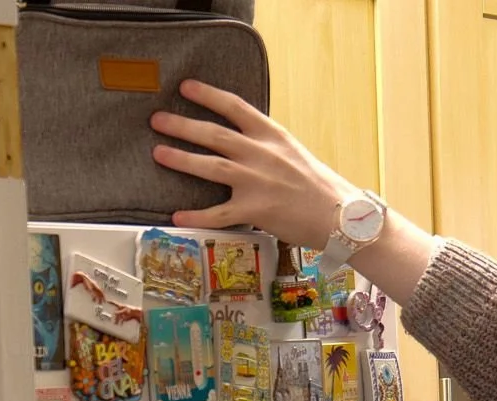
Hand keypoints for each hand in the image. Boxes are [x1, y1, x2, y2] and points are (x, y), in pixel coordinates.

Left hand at [150, 79, 353, 247]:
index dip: (208, 95)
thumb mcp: (291, 153)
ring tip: (158, 153)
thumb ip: (265, 146)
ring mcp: (257, 182)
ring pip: (212, 167)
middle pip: (215, 134)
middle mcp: (262, 154)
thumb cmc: (317, 186)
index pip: (235, 107)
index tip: (186, 87)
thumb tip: (239, 142)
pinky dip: (196, 216)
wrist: (339, 214)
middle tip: (158, 119)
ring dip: (182, 159)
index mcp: (272, 135)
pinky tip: (176, 217)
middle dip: (183, 125)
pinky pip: (218, 213)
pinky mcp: (255, 210)